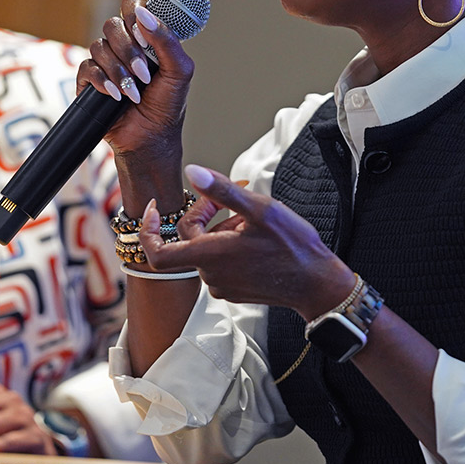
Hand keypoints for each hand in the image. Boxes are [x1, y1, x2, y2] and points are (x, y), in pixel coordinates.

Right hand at [77, 0, 194, 161]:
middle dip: (129, 51)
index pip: (132, 6)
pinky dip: (103, 82)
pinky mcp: (89, 81)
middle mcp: (123, 45)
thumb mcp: (179, 70)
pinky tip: (117, 97)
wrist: (151, 138)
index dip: (134, 13)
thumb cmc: (168, 105)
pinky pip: (87, 68)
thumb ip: (166, 39)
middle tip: (145, 74)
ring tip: (133, 93)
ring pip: (98, 47)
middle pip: (112, 25)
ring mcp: (105, 62)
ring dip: (119, 71)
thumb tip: (144, 14)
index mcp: (145, 37)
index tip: (144, 35)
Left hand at [140, 164, 355, 319]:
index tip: (155, 208)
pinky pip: (219, 263)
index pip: (157, 253)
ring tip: (249, 218)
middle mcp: (210, 274)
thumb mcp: (260, 209)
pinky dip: (227, 245)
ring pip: (205, 249)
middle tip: (232, 195)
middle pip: (189, 238)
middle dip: (205, 212)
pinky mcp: (234, 291)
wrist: (316, 283)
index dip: (148, 230)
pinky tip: (252, 236)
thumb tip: (192, 172)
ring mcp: (222, 285)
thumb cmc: (293, 247)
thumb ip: (222, 190)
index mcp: (210, 255)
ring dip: (220, 228)